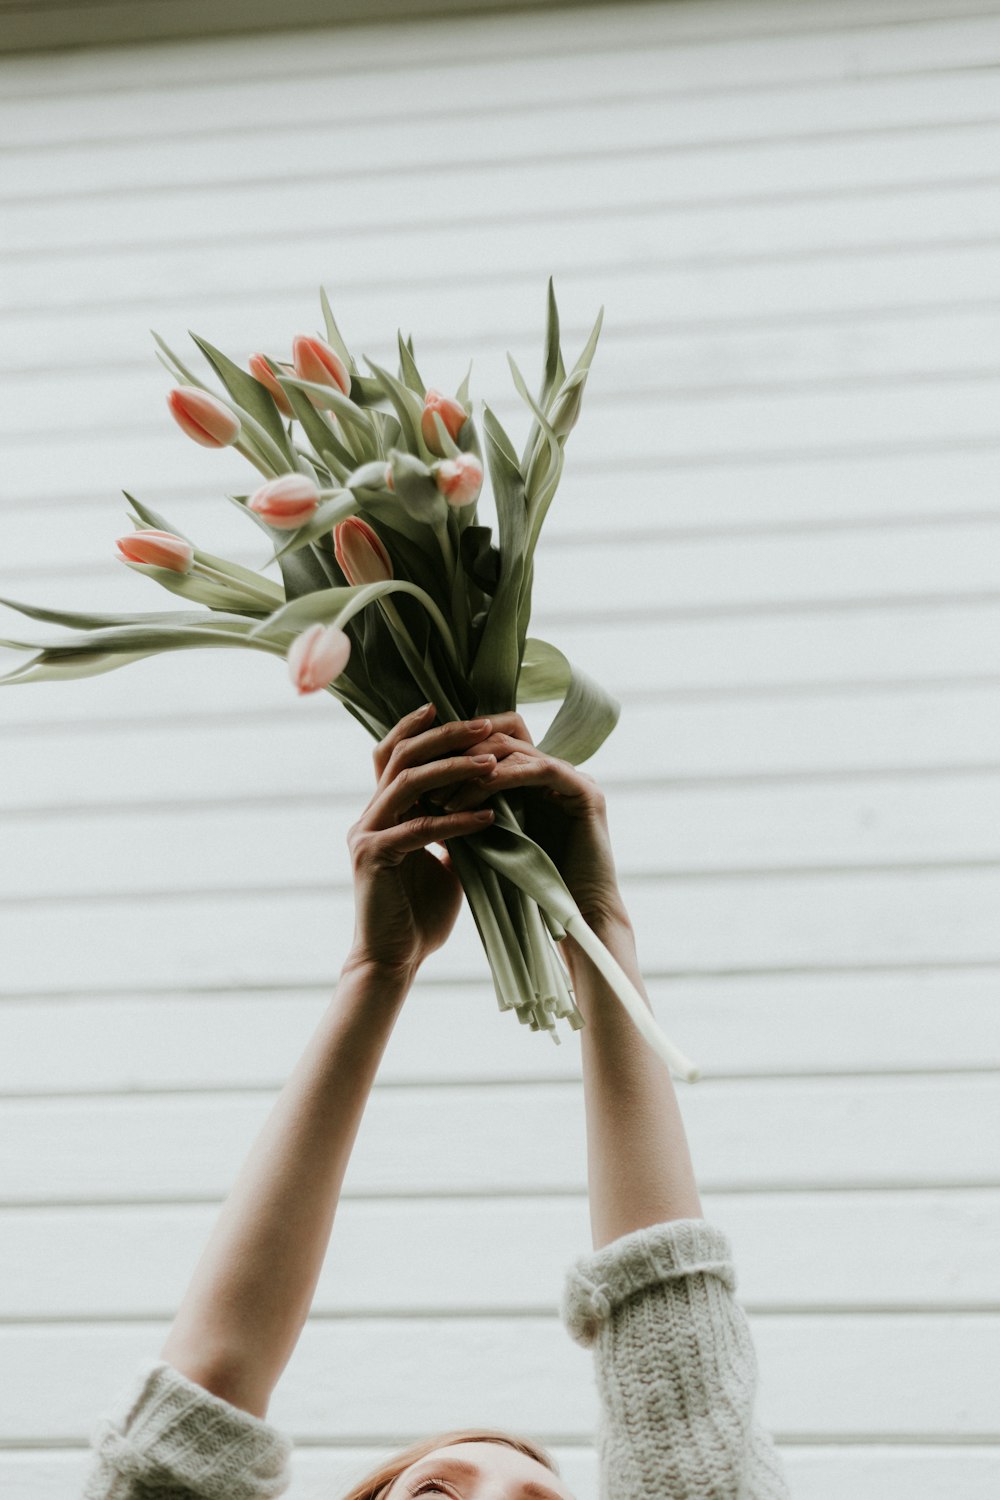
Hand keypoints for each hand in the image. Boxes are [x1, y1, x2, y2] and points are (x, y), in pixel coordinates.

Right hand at [344, 704, 497, 978]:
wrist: (394, 961)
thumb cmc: (420, 915)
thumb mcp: (443, 861)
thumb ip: (452, 828)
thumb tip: (485, 802)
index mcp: (381, 812)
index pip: (393, 753)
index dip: (419, 726)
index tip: (458, 710)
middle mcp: (368, 816)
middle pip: (400, 755)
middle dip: (444, 735)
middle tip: (485, 725)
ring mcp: (367, 835)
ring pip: (407, 782)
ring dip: (453, 768)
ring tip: (492, 764)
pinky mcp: (374, 858)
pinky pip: (420, 827)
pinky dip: (456, 820)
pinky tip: (488, 817)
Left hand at [429, 711, 631, 931]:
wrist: (574, 918)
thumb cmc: (530, 888)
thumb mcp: (492, 839)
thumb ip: (473, 811)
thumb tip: (427, 795)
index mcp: (536, 779)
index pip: (494, 742)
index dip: (456, 752)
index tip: (420, 776)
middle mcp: (557, 772)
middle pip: (502, 736)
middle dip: (458, 757)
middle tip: (425, 785)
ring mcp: (574, 779)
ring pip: (515, 750)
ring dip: (471, 770)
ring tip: (441, 798)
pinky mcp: (586, 793)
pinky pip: (539, 770)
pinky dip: (501, 778)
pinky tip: (471, 796)